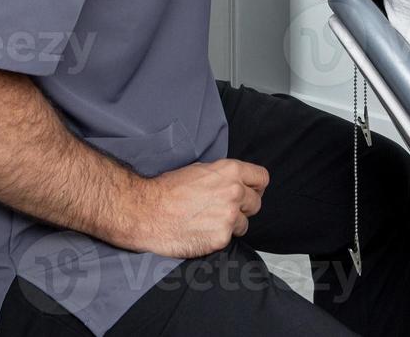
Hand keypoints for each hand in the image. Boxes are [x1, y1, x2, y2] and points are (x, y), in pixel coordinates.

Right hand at [131, 159, 269, 256]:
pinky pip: (229, 239)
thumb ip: (223, 176)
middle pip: (256, 203)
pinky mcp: (221, 238)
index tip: (249, 193)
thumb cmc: (167, 189)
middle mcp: (234, 192)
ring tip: (208, 222)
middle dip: (243, 208)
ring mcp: (229, 216)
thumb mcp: (200, 170)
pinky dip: (217, 238)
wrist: (147, 211)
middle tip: (223, 210)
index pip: (262, 178)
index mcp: (230, 171)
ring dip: (231, 225)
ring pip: (244, 223)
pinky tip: (201, 232)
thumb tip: (236, 181)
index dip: (255, 187)